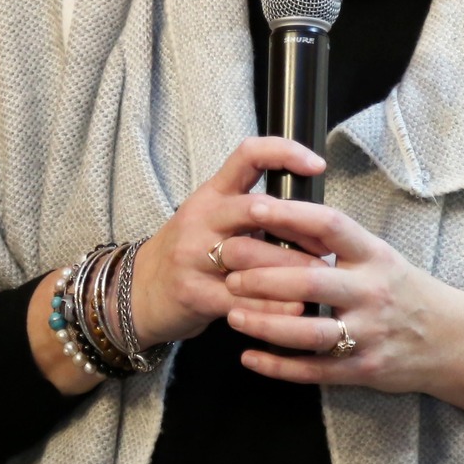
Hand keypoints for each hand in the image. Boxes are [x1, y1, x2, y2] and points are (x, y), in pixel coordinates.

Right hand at [126, 138, 330, 347]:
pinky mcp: (193, 293)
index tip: (317, 165)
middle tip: (327, 246)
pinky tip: (294, 310)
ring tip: (319, 279)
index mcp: (212, 194)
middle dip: (297, 227)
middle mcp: (201, 218)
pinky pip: (238, 297)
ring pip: (249, 256)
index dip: (284, 153)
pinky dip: (271, 305)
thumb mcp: (214, 221)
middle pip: (254, 209)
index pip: (247, 155)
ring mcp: (193, 256)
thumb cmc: (190, 253)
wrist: (136, 292)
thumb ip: (254, 215)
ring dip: (290, 269)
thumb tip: (314, 219)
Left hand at [221, 196, 463, 413]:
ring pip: (308, 332)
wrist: (455, 340)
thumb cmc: (407, 292)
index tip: (254, 207)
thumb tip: (285, 218)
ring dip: (265, 323)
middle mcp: (373, 292)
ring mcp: (369, 334)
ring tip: (233, 315)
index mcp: (375, 256)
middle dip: (263, 275)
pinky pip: (313, 370)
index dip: (291, 214)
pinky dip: (277, 366)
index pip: (331, 226)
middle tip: (228, 269)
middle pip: (311, 280)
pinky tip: (249, 357)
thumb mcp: (382, 258)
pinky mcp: (363, 370)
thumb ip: (340, 245)